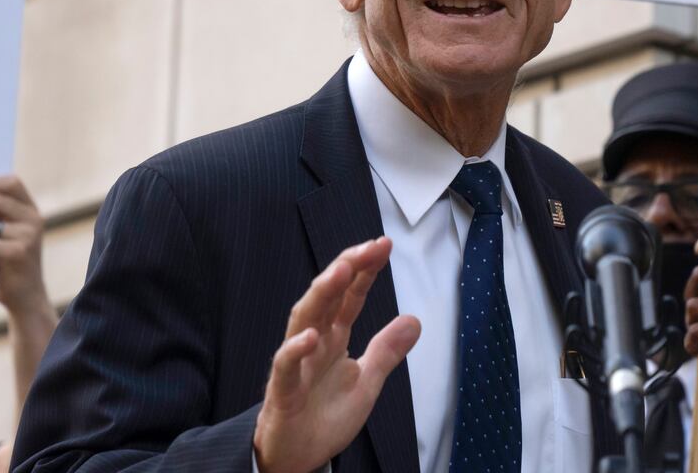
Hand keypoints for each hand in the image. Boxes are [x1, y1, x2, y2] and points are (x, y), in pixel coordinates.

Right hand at [253, 237, 420, 472]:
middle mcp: (313, 344)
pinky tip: (312, 336)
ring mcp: (296, 364)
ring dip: (321, 295)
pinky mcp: (283, 391)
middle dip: (346, 269)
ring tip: (342, 271)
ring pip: (303, 320)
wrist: (297, 457)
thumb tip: (414, 319)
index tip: (383, 245)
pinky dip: (295, 350)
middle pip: (326, 298)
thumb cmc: (324, 418)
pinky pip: (286, 366)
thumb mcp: (367, 382)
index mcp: (332, 339)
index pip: (349, 297)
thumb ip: (387, 351)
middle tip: (368, 247)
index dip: (365, 271)